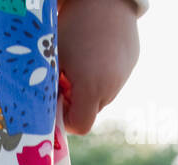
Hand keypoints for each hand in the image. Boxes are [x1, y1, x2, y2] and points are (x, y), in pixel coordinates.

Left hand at [58, 0, 140, 135]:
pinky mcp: (132, 62)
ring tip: (81, 61)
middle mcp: (112, 86)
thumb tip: (45, 108)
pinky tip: (95, 52)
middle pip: (91, 111)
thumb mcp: (54, 59)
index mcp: (92, 88)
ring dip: (90, 87)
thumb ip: (50, 89)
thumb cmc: (71, 27)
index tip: (58, 103)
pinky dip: (102, 74)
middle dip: (76, 102)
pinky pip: (114, 79)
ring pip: (103, 96)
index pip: (80, 125)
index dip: (66, 120)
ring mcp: (124, 75)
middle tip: (65, 78)